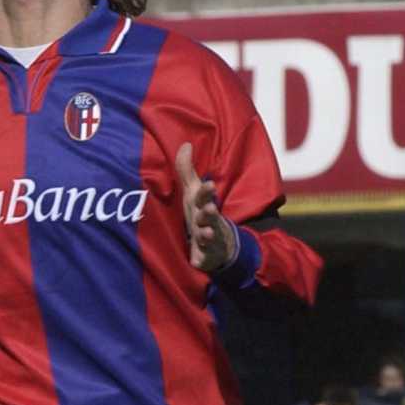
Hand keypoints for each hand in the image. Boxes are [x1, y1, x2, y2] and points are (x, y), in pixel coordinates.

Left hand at [174, 142, 236, 271]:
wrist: (218, 244)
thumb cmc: (200, 213)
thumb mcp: (192, 192)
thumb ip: (187, 170)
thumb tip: (185, 144)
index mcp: (203, 205)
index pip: (205, 196)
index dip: (207, 191)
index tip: (209, 184)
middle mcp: (208, 221)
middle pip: (209, 216)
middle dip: (209, 212)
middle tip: (211, 208)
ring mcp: (208, 239)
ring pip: (208, 236)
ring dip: (208, 234)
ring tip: (206, 233)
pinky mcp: (204, 256)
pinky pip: (202, 259)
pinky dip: (201, 259)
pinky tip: (197, 260)